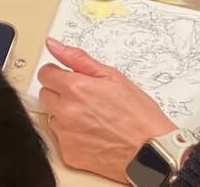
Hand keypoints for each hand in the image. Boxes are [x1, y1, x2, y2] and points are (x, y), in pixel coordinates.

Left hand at [37, 38, 174, 183]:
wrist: (154, 152)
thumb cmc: (139, 115)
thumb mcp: (113, 77)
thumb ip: (77, 59)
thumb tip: (53, 45)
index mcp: (75, 88)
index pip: (45, 74)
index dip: (58, 74)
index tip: (69, 79)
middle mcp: (66, 111)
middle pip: (46, 95)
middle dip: (61, 94)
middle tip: (86, 101)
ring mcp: (66, 134)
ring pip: (53, 117)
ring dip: (66, 116)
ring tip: (93, 120)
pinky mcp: (69, 153)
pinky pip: (61, 139)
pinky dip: (73, 137)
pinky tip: (93, 136)